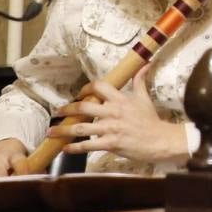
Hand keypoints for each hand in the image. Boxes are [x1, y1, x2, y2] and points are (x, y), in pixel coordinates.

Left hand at [49, 67, 187, 165]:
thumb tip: (145, 63)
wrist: (159, 140)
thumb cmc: (151, 120)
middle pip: (84, 107)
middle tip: (57, 113)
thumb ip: (140, 80)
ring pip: (81, 127)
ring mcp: (110, 128)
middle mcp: (113, 112)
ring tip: (51, 132)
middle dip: (67, 110)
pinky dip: (74, 147)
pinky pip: (88, 145)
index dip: (86, 88)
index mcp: (120, 99)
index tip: (79, 93)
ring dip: (63, 131)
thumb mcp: (145, 98)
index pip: (99, 87)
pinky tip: (65, 148)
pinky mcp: (110, 144)